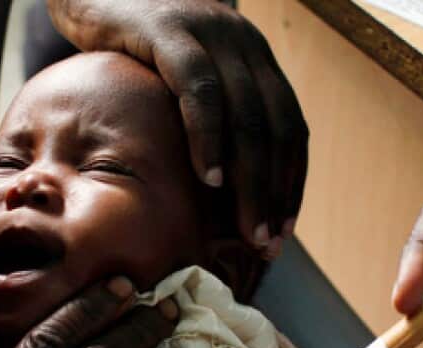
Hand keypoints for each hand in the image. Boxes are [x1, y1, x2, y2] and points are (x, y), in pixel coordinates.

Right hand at [48, 0, 308, 256]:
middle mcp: (243, 43)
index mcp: (254, 59)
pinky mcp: (168, 30)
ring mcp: (209, 33)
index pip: (291, 130)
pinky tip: (208, 177)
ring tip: (245, 226)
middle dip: (275, 192)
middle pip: (277, 129)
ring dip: (251, 179)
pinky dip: (209, 137)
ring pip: (248, 115)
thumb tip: (213, 194)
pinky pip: (199, 90)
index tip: (283, 231)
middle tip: (267, 243)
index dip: (291, 183)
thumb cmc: (130, 45)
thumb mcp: (180, 80)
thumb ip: (206, 120)